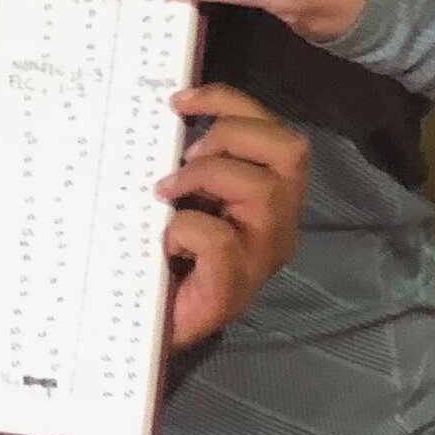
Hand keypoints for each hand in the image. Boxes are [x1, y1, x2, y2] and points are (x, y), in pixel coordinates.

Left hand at [157, 86, 309, 349]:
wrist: (143, 334)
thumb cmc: (161, 264)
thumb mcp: (178, 202)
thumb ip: (188, 167)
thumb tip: (166, 116)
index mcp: (269, 200)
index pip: (276, 133)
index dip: (232, 103)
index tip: (181, 100)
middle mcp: (277, 226)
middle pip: (291, 150)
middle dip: (234, 134)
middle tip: (186, 154)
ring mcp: (261, 259)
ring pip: (264, 190)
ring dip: (208, 177)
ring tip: (170, 193)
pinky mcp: (233, 291)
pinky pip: (222, 240)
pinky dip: (186, 229)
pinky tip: (166, 243)